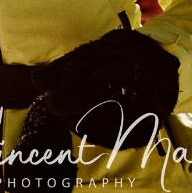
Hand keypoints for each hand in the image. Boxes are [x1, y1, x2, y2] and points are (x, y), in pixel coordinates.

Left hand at [31, 29, 179, 149]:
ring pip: (93, 132)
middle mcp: (135, 105)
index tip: (51, 99)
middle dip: (68, 109)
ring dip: (79, 118)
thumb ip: (60, 67)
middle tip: (69, 93)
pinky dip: (92, 127)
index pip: (87, 95)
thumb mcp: (86, 53)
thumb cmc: (113, 59)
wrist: (154, 70)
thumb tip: (37, 81)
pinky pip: (104, 139)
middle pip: (85, 120)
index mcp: (120, 78)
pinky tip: (97, 110)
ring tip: (87, 98)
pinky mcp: (139, 136)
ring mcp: (141, 124)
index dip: (63, 99)